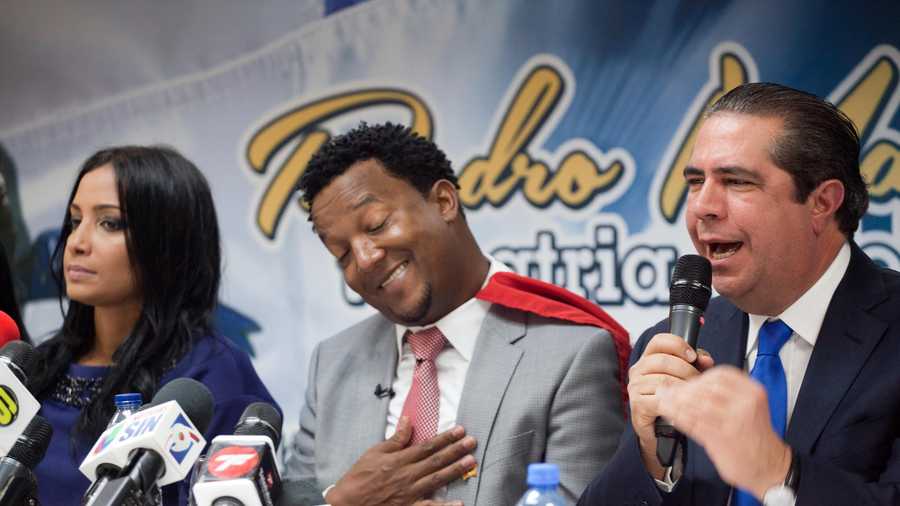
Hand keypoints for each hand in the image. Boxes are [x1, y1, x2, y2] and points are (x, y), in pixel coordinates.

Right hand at [326, 417, 476, 505]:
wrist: (348, 504)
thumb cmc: (359, 476)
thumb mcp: (374, 452)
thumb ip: (395, 439)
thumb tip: (409, 420)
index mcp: (399, 460)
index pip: (427, 446)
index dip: (445, 438)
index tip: (461, 430)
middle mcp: (407, 475)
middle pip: (436, 460)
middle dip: (456, 450)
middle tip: (473, 442)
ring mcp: (410, 493)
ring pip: (437, 480)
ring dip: (455, 471)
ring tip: (471, 462)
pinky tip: (459, 504)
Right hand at [627, 333, 713, 477]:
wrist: (661, 432)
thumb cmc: (673, 401)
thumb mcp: (685, 378)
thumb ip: (695, 365)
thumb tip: (706, 359)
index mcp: (648, 359)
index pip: (659, 341)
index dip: (678, 344)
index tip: (693, 356)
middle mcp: (638, 370)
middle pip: (663, 360)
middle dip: (686, 370)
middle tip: (698, 382)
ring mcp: (635, 387)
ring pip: (663, 379)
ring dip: (683, 387)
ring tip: (693, 395)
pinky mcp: (637, 403)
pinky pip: (659, 398)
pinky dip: (675, 401)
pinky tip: (682, 405)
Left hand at [656, 366, 790, 498]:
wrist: (770, 466)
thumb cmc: (754, 436)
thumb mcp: (747, 406)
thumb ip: (724, 393)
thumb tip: (691, 382)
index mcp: (753, 391)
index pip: (720, 375)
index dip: (698, 377)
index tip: (685, 382)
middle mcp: (746, 403)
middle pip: (706, 388)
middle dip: (683, 390)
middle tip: (667, 391)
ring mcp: (735, 421)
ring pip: (698, 405)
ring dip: (676, 403)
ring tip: (664, 402)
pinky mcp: (724, 438)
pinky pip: (695, 423)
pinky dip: (679, 418)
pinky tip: (671, 416)